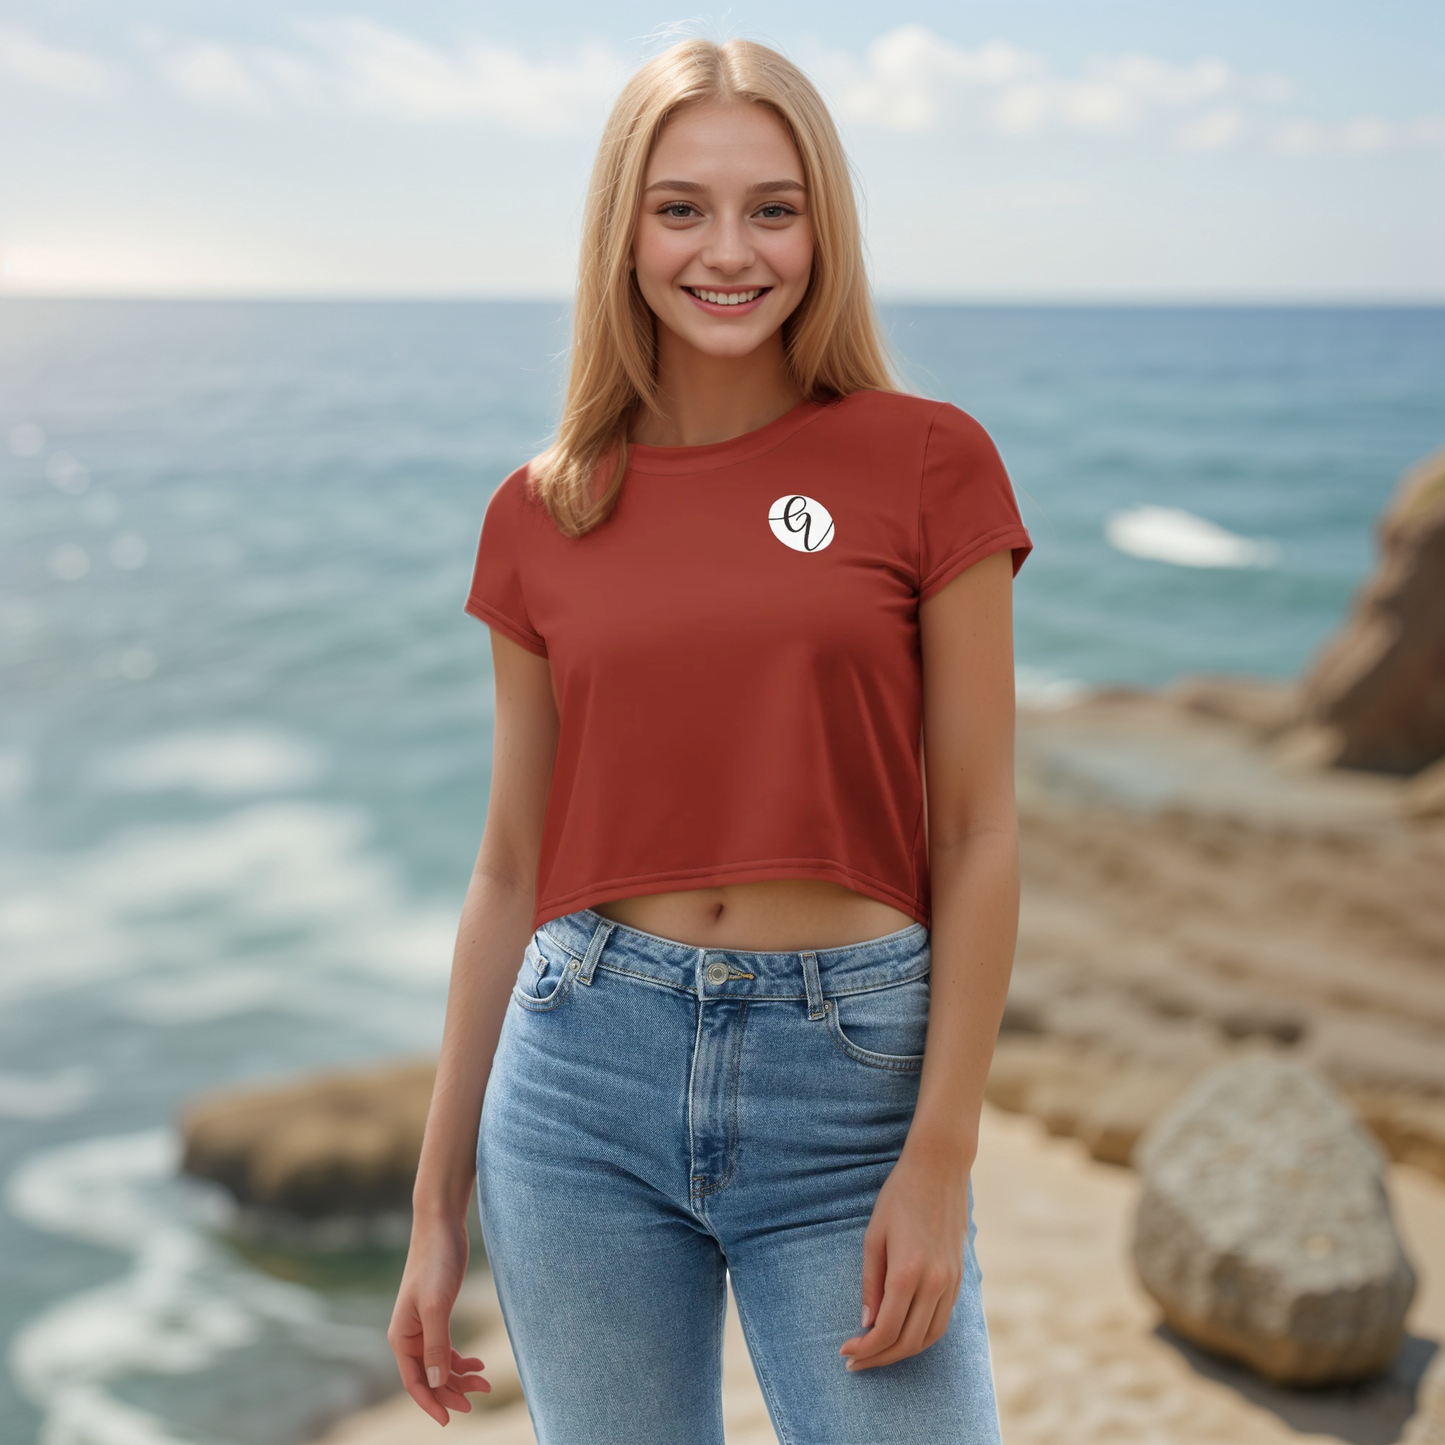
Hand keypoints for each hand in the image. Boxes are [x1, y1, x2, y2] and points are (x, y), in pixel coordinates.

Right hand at [387, 1212, 491, 1422]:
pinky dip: (461, 1360)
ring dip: (459, 1377)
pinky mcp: (438, 1315)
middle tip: (479, 1398)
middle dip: (451, 1391)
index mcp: (401, 1337)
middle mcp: (409, 1336)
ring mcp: (424, 1327)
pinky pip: (447, 1348)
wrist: (442, 1227)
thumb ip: (435, 1344)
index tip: (451, 1420)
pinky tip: (478, 1364)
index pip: (414, 1382)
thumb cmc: (435, 1262)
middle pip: (429, 1376)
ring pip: (440, 1364)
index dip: (431, 1403)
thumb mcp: (436, 1306)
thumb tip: (436, 1382)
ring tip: (485, 1383)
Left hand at [838, 1144, 970, 1371]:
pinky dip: (922, 1335)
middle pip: (909, 1341)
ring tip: (878, 1353)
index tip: (846, 1351)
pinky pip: (943, 1320)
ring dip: (903, 1352)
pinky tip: (902, 1333)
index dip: (866, 1348)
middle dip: (880, 1358)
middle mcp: (935, 1282)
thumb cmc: (899, 1197)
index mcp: (908, 1272)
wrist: (939, 1169)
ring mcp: (952, 1281)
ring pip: (930, 1337)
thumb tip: (868, 1322)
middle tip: (856, 1361)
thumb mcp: (874, 1236)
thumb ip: (871, 1283)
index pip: (887, 1330)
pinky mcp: (961, 1278)